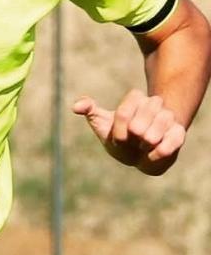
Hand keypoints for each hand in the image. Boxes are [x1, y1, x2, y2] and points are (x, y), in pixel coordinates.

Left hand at [72, 89, 186, 175]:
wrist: (139, 155)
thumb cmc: (118, 136)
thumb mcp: (101, 123)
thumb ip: (90, 111)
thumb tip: (76, 107)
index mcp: (135, 98)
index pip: (124, 111)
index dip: (119, 128)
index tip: (118, 138)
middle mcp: (154, 104)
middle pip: (142, 116)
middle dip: (133, 134)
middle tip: (132, 141)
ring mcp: (167, 118)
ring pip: (161, 123)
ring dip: (148, 140)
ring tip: (142, 146)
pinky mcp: (178, 133)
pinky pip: (174, 139)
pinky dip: (161, 150)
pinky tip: (150, 155)